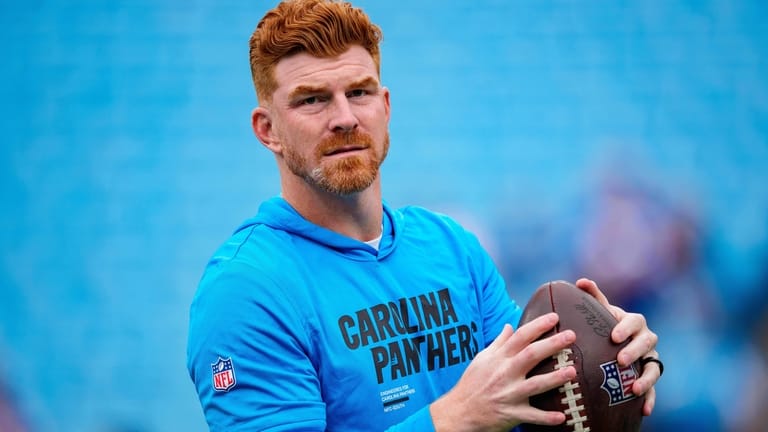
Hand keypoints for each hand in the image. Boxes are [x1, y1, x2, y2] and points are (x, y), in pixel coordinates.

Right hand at [430, 313, 576, 431]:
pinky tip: (562, 416)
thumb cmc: (472, 383)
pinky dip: (546, 418)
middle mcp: (505, 373)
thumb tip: (509, 326)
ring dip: (555, 378)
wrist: (460, 411)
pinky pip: (532, 416)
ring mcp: (509, 394)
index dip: (538, 325)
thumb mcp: (482, 359)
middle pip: (531, 355)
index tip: (554, 317)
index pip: (520, 337)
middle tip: (571, 335)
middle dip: (552, 344)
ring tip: (572, 371)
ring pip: (535, 384)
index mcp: (499, 358)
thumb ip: (499, 343)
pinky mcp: (511, 413)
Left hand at [575, 278, 660, 415]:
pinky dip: (650, 397)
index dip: (626, 328)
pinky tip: (644, 409)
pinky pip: (654, 388)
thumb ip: (593, 297)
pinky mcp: (649, 376)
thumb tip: (580, 281)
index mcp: (633, 322)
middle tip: (620, 360)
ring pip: (654, 367)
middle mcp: (646, 338)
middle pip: (647, 342)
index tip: (613, 336)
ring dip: (646, 378)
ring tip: (633, 388)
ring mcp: (650, 358)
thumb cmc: (605, 326)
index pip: (634, 321)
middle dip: (634, 351)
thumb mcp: (600, 312)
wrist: (616, 343)